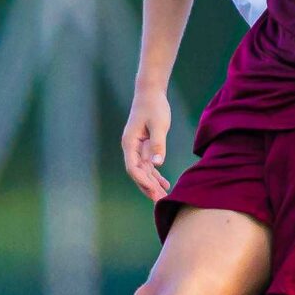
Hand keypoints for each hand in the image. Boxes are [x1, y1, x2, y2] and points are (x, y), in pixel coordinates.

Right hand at [121, 86, 171, 202]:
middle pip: (138, 173)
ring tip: (163, 197)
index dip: (142, 181)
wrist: (150, 93)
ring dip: (152, 184)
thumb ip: (158, 144)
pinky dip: (156, 175)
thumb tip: (157, 163)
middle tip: (160, 201)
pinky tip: (165, 184)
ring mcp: (137, 148)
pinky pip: (149, 165)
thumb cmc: (153, 106)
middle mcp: (131, 148)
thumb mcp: (158, 125)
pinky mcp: (145, 146)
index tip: (153, 191)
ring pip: (143, 171)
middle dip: (148, 187)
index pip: (133, 168)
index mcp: (129, 143)